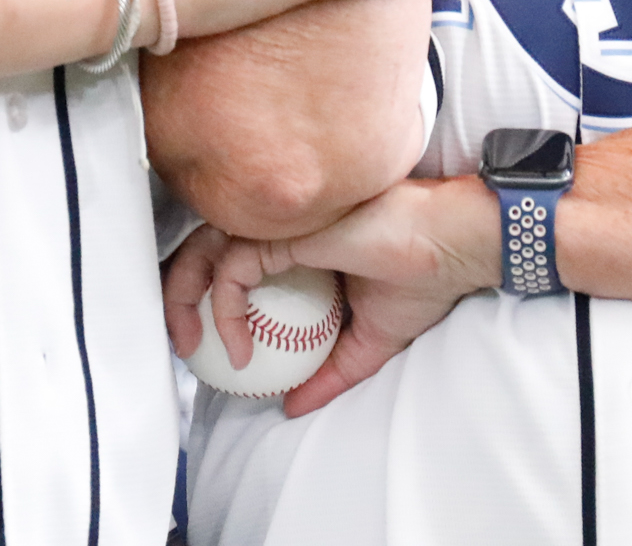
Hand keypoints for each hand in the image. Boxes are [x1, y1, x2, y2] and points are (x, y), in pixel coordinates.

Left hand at [164, 176, 498, 416]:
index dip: (202, 295)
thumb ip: (330, 372)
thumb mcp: (369, 341)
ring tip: (193, 345)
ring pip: (205, 250)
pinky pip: (235, 266)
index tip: (203, 346)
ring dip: (185, 297)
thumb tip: (293, 407)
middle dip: (177, 294)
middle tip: (183, 346)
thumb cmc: (421, 280)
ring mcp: (281, 223)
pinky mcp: (287, 229)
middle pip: (202, 248)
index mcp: (295, 246)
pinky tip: (241, 347)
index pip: (227, 258)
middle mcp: (280, 228)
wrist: (453, 248)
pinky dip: (225, 308)